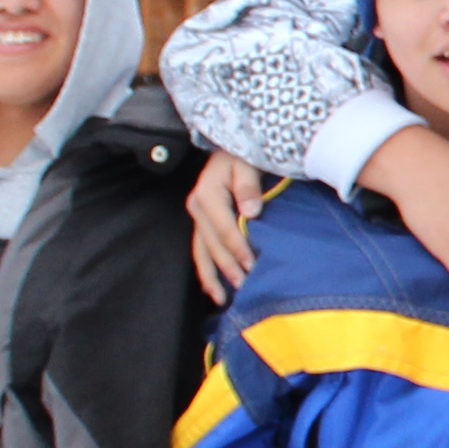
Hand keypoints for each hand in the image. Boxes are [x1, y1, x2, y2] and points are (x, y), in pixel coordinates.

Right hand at [189, 154, 270, 303]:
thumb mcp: (246, 163)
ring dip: (212, 276)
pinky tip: (213, 288)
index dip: (238, 248)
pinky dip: (206, 269)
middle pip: (212, 244)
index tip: (253, 266)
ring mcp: (196, 215)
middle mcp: (196, 207)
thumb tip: (251, 212)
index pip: (225, 228)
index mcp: (207, 194)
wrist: (229, 148)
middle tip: (244, 287)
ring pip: (201, 252)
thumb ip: (248, 187)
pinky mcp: (200, 221)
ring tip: (222, 299)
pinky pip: (201, 249)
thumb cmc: (242, 154)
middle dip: (228, 267)